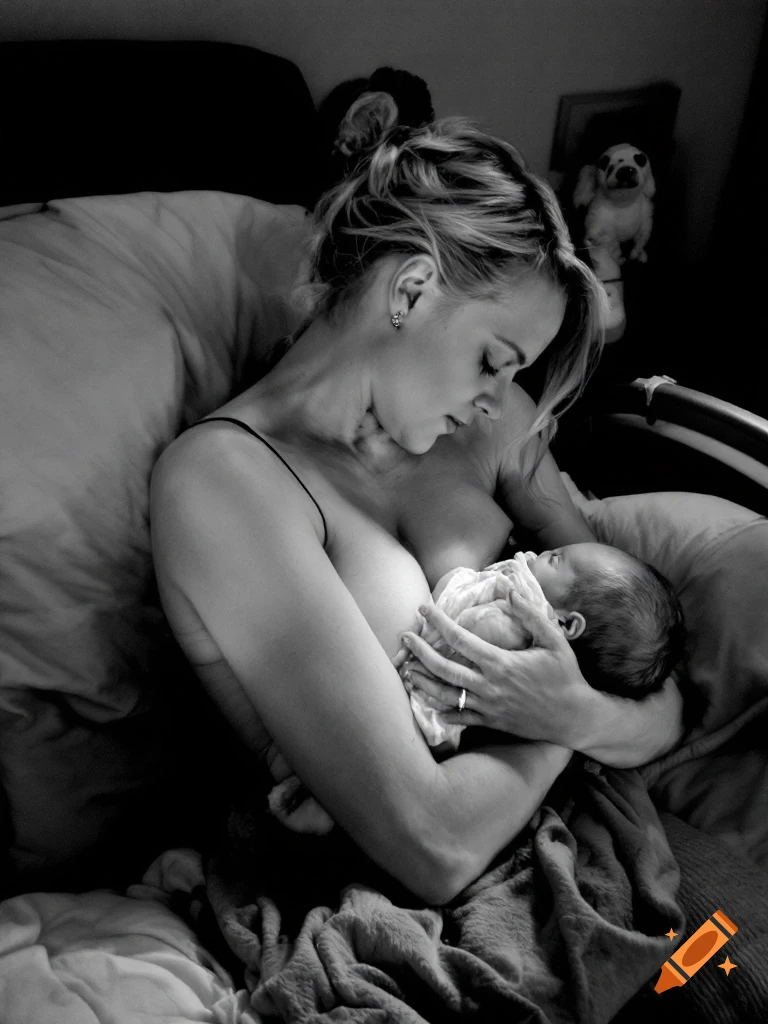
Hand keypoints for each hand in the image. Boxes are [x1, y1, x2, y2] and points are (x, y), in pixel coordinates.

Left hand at [400, 575, 593, 745]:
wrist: (575, 718)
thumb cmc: (566, 676)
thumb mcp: (553, 639)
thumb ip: (530, 613)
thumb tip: (509, 588)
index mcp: (501, 662)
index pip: (460, 639)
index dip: (438, 622)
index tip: (423, 610)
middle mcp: (489, 686)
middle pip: (444, 669)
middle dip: (420, 652)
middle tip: (404, 638)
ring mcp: (488, 707)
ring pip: (446, 696)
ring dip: (424, 683)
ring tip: (407, 671)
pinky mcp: (492, 723)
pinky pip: (461, 719)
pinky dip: (444, 712)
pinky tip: (431, 704)